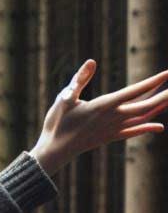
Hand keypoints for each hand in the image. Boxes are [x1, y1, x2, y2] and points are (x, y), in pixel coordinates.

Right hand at [29, 58, 167, 175]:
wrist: (55, 151)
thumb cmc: (57, 123)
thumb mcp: (64, 98)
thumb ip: (79, 80)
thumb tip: (92, 62)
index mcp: (103, 106)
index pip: (134, 91)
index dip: (153, 82)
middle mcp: (112, 118)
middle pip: (145, 106)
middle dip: (163, 96)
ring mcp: (113, 129)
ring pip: (142, 118)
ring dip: (158, 108)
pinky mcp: (110, 137)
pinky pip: (133, 132)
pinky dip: (147, 128)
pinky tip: (159, 126)